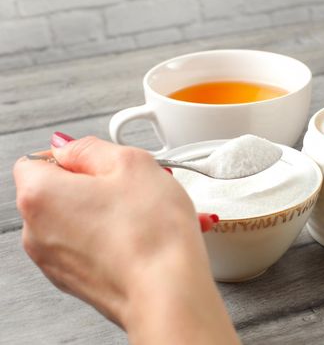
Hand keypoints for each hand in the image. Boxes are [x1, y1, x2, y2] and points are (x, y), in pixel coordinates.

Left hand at [13, 133, 238, 344]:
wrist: (168, 293)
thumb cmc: (152, 233)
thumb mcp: (131, 163)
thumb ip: (92, 147)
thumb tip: (70, 149)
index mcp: (40, 196)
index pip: (37, 160)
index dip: (74, 157)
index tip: (104, 165)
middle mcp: (38, 232)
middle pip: (61, 192)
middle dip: (99, 185)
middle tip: (135, 187)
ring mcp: (56, 262)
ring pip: (84, 220)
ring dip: (115, 211)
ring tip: (154, 213)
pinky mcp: (78, 281)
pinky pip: (94, 245)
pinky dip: (117, 236)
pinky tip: (151, 235)